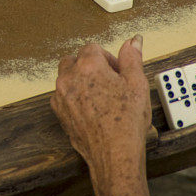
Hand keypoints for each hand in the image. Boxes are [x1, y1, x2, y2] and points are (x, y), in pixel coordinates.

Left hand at [50, 36, 150, 179]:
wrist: (114, 155)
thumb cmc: (127, 121)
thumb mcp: (137, 84)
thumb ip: (132, 58)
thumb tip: (133, 40)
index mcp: (88, 66)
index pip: (92, 48)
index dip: (108, 58)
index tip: (118, 73)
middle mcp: (69, 77)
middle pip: (75, 59)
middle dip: (90, 66)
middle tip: (109, 83)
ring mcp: (60, 95)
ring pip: (66, 76)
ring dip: (80, 80)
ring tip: (101, 97)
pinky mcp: (58, 111)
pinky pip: (62, 95)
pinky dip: (73, 96)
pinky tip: (91, 109)